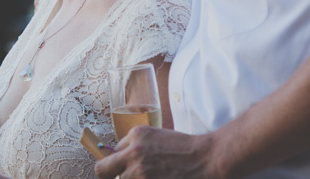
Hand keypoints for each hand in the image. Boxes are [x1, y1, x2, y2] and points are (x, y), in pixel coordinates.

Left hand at [94, 127, 218, 178]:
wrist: (207, 159)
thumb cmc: (185, 149)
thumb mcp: (156, 138)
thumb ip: (137, 147)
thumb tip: (121, 159)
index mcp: (135, 135)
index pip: (114, 152)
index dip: (119, 162)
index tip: (125, 168)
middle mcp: (133, 152)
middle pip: (102, 170)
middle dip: (108, 176)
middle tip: (118, 177)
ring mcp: (140, 172)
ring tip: (151, 175)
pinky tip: (157, 178)